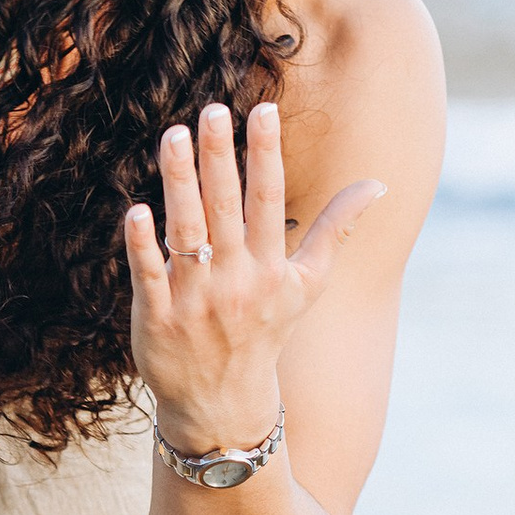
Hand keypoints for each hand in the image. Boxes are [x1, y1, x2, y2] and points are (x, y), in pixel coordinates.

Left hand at [123, 101, 382, 450]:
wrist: (223, 404)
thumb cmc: (266, 332)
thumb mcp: (307, 286)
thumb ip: (337, 231)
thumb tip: (377, 184)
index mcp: (271, 268)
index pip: (269, 201)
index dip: (265, 155)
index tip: (263, 110)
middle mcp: (236, 281)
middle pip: (227, 208)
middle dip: (220, 158)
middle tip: (212, 110)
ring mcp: (196, 300)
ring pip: (186, 232)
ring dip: (180, 184)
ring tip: (174, 136)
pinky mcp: (158, 318)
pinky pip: (149, 275)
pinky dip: (143, 245)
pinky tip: (137, 208)